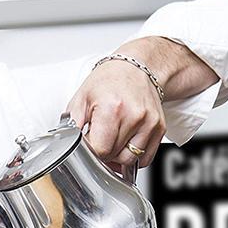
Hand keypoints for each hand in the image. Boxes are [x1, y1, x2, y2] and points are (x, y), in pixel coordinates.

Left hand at [65, 52, 165, 173]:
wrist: (135, 68)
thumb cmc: (108, 81)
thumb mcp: (81, 99)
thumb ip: (72, 125)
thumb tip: (68, 146)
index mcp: (112, 108)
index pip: (100, 150)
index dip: (90, 151)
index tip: (87, 142)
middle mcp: (134, 116)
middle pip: (114, 156)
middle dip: (103, 152)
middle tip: (98, 136)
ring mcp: (150, 122)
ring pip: (130, 160)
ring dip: (118, 156)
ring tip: (112, 138)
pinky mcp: (159, 127)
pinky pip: (145, 157)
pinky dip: (133, 155)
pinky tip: (125, 141)